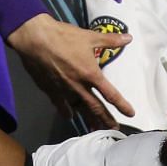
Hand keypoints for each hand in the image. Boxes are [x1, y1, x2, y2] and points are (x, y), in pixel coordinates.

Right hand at [7, 13, 133, 128]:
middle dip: (106, 119)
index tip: (130, 114)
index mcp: (91, 74)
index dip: (122, 105)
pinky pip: (60, 105)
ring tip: (95, 128)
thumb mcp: (89, 36)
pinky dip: (66, 112)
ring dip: (88, 119)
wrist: (35, 39)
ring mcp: (64, 90)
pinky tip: (70, 116)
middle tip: (114, 129)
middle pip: (96, 108)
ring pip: (79, 109)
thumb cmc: (63, 37)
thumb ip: (110, 40)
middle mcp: (79, 86)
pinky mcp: (50, 90)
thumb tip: (129, 38)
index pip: (110, 94)